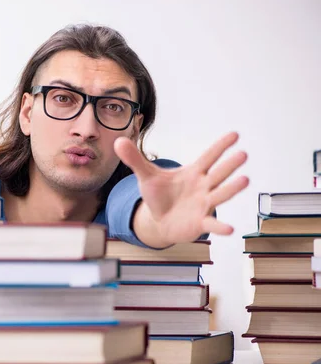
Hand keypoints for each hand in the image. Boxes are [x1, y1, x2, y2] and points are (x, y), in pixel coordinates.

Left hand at [114, 132, 248, 247]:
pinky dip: (220, 226)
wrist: (160, 220)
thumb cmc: (159, 196)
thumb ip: (134, 159)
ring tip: (245, 180)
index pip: (208, 157)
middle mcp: (203, 187)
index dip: (220, 146)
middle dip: (230, 165)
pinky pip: (211, 224)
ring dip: (232, 189)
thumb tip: (118, 141)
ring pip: (220, 195)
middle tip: (243, 154)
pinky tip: (229, 229)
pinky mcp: (200, 222)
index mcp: (193, 173)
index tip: (234, 135)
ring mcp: (204, 205)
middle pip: (218, 174)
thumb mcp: (146, 176)